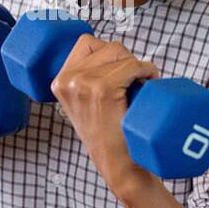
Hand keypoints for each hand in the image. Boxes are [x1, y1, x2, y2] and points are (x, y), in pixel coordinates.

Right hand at [50, 34, 158, 196]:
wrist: (118, 165)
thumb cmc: (108, 136)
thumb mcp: (84, 104)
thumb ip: (86, 80)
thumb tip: (113, 52)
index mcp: (60, 82)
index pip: (87, 42)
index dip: (110, 54)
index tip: (119, 70)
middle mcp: (68, 81)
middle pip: (108, 46)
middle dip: (126, 59)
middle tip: (135, 80)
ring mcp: (85, 85)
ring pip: (121, 54)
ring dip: (137, 65)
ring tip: (141, 84)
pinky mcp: (104, 90)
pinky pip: (133, 65)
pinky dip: (146, 70)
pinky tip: (148, 83)